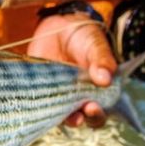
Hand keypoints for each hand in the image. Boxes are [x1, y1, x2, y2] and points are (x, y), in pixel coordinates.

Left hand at [26, 13, 116, 127]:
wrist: (58, 27)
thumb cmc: (82, 36)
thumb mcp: (95, 44)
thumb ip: (102, 60)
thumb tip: (106, 80)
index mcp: (100, 90)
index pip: (102, 109)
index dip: (99, 113)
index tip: (93, 106)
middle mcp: (82, 98)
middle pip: (85, 117)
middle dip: (84, 118)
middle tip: (83, 111)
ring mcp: (61, 97)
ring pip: (63, 116)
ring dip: (64, 117)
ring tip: (65, 114)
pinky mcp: (42, 93)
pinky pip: (41, 107)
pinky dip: (41, 110)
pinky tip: (38, 106)